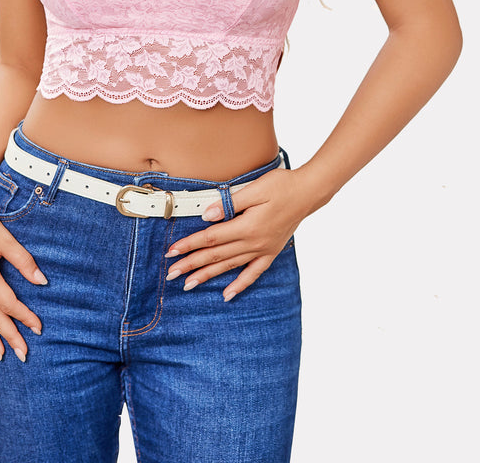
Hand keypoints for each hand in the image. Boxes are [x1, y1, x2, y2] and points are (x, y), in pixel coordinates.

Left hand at [164, 167, 312, 301]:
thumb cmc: (282, 185)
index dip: (189, 245)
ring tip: (189, 285)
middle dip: (191, 265)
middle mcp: (254, 242)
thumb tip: (207, 215)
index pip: (211, 238)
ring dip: (208, 276)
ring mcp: (263, 249)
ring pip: (230, 266)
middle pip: (216, 256)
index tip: (172, 252)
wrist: (308, 192)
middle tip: (171, 274)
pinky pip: (253, 272)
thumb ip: (230, 202)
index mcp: (248, 226)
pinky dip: (240, 284)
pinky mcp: (271, 251)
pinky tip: (228, 295)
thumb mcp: (255, 188)